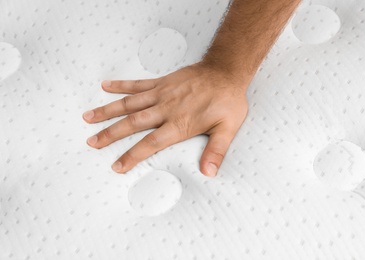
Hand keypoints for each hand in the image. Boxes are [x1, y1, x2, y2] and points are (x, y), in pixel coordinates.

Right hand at [83, 62, 247, 176]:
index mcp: (179, 123)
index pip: (150, 143)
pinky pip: (137, 84)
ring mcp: (161, 94)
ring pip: (129, 103)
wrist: (225, 71)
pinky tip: (105, 86)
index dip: (132, 155)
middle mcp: (165, 109)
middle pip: (132, 123)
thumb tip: (209, 172)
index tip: (117, 166)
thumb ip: (216, 151)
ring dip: (107, 111)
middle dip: (110, 134)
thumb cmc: (227, 100)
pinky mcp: (161, 83)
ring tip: (88, 117)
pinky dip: (121, 85)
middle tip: (92, 143)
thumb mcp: (227, 128)